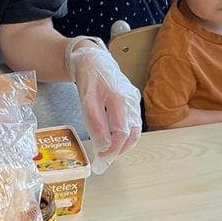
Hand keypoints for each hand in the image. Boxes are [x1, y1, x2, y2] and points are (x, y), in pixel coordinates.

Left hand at [67, 37, 141, 168]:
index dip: (113, 148)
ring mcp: (134, 100)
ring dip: (124, 143)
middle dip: (120, 149)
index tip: (102, 157)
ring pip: (135, 129)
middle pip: (132, 134)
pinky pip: (133, 122)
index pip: (122, 132)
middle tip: (106, 160)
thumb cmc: (90, 77)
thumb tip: (103, 146)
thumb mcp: (86, 99)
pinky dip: (125, 134)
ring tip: (110, 152)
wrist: (95, 59)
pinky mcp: (133, 100)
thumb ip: (94, 122)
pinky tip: (114, 138)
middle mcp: (131, 100)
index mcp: (119, 98)